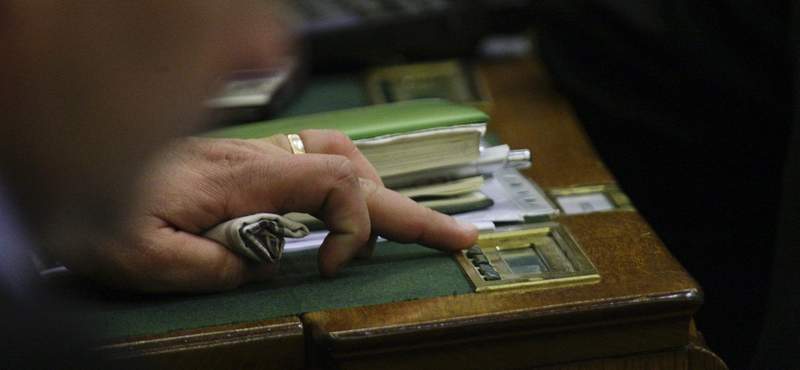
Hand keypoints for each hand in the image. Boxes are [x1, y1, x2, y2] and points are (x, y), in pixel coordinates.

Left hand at [54, 130, 477, 292]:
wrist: (72, 163)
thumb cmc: (97, 209)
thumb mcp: (137, 254)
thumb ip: (205, 265)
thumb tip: (260, 265)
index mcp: (242, 178)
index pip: (335, 184)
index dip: (352, 229)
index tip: (329, 269)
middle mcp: (260, 160)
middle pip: (356, 171)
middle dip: (413, 209)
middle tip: (460, 237)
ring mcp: (258, 159)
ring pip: (342, 157)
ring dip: (383, 190)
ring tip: (416, 223)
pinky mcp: (250, 166)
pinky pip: (317, 159)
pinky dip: (349, 179)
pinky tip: (355, 197)